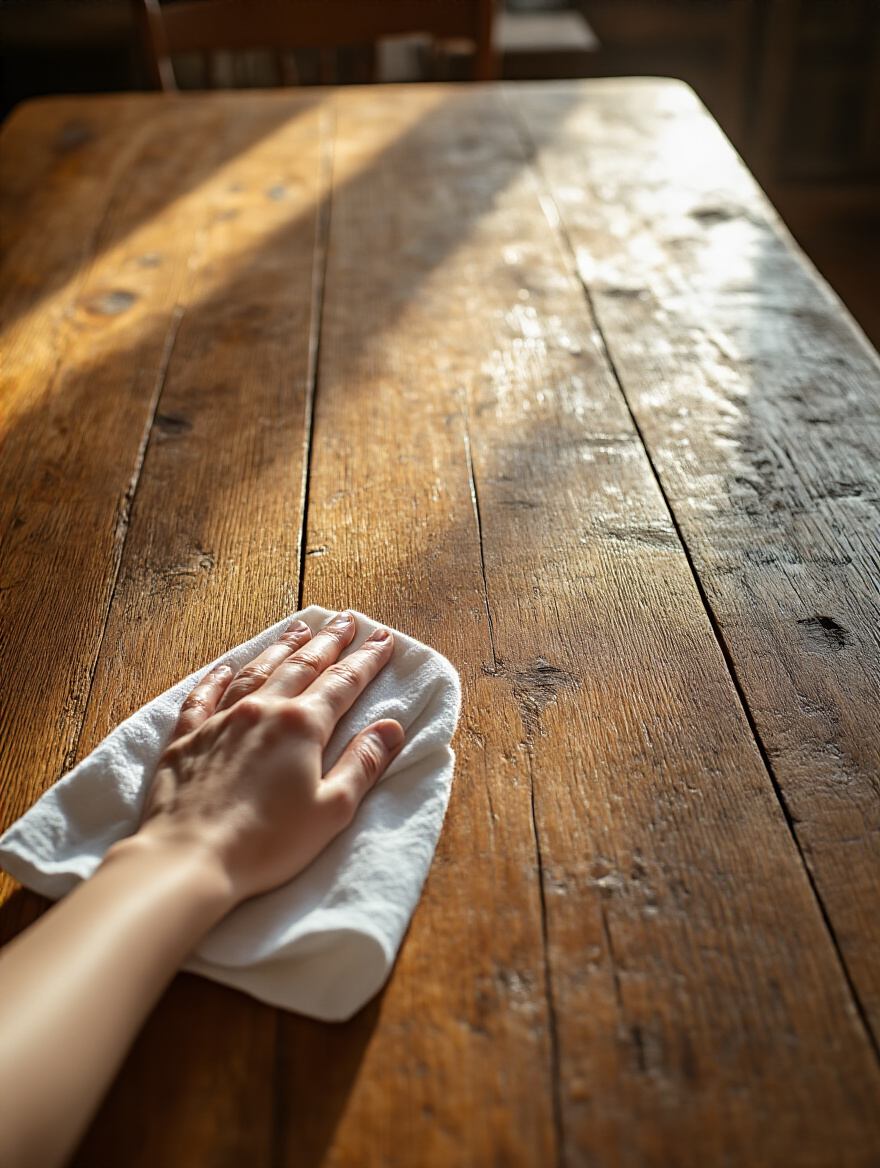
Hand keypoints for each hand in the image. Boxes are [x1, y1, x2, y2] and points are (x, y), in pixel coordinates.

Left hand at [138, 611, 403, 904]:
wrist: (189, 858)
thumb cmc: (267, 842)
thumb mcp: (332, 810)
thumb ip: (363, 763)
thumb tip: (391, 727)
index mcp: (302, 726)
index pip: (343, 682)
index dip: (366, 659)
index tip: (383, 638)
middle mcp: (262, 711)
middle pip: (303, 665)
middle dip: (329, 641)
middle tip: (347, 619)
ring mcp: (221, 720)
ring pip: (257, 671)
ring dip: (282, 647)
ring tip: (299, 628)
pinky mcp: (187, 739)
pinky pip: (203, 696)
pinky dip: (217, 677)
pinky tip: (226, 666)